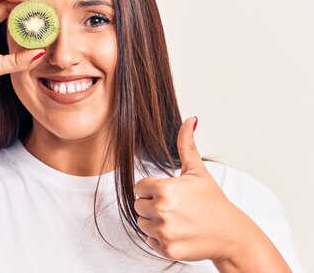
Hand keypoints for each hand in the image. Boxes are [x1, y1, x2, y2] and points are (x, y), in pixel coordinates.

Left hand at [134, 117, 245, 261]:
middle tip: (175, 208)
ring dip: (154, 222)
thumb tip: (190, 119)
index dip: (152, 189)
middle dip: (152, 205)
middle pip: (138, 205)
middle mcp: (161, 210)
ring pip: (142, 223)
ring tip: (177, 219)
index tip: (169, 193)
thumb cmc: (213, 201)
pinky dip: (160, 238)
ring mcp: (163, 232)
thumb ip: (187, 145)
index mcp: (165, 189)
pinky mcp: (166, 249)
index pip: (139, 187)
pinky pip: (150, 241)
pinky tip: (178, 232)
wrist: (230, 234)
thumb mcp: (198, 171)